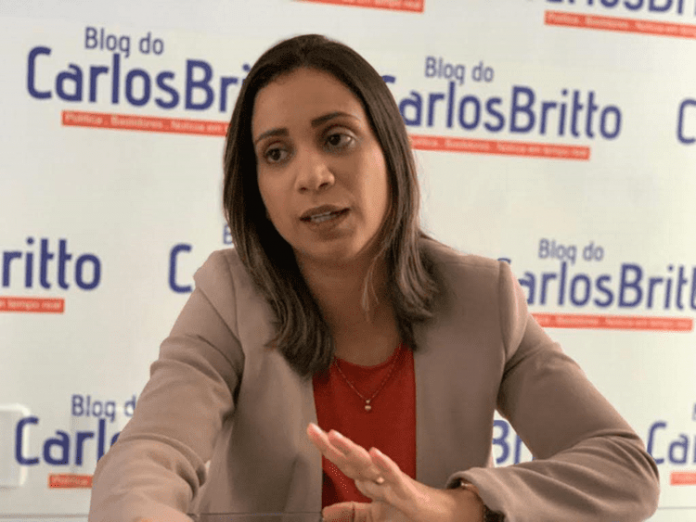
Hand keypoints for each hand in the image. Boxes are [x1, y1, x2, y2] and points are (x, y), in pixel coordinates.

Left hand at [307, 423, 484, 521]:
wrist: (442, 518)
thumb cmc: (409, 513)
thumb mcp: (376, 515)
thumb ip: (353, 512)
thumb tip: (326, 512)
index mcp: (371, 480)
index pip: (345, 462)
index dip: (327, 448)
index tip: (311, 431)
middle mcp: (380, 476)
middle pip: (352, 458)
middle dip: (332, 444)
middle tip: (313, 429)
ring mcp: (393, 482)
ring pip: (369, 464)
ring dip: (351, 450)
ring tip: (334, 437)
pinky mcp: (408, 492)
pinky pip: (395, 476)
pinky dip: (385, 464)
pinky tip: (374, 453)